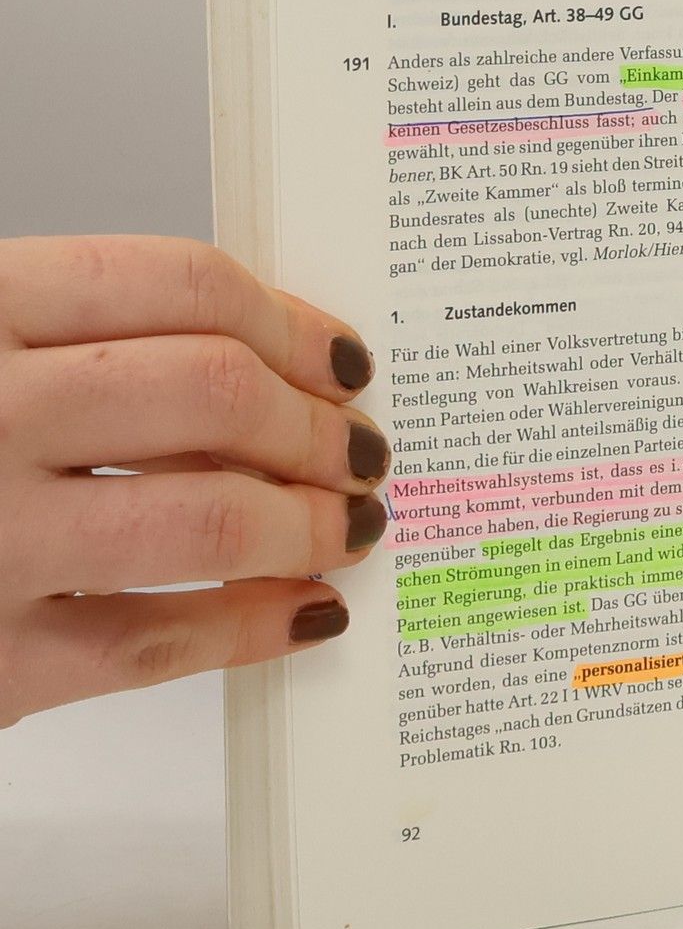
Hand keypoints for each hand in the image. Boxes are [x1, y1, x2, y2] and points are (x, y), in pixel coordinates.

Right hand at [0, 237, 388, 724]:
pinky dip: (254, 626)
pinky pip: (157, 645)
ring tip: (349, 525)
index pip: (175, 283)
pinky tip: (303, 612)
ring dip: (308, 523)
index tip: (345, 357)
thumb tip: (263, 362)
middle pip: (210, 393)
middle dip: (317, 425)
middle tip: (363, 447)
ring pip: (205, 520)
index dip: (290, 320)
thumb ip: (72, 339)